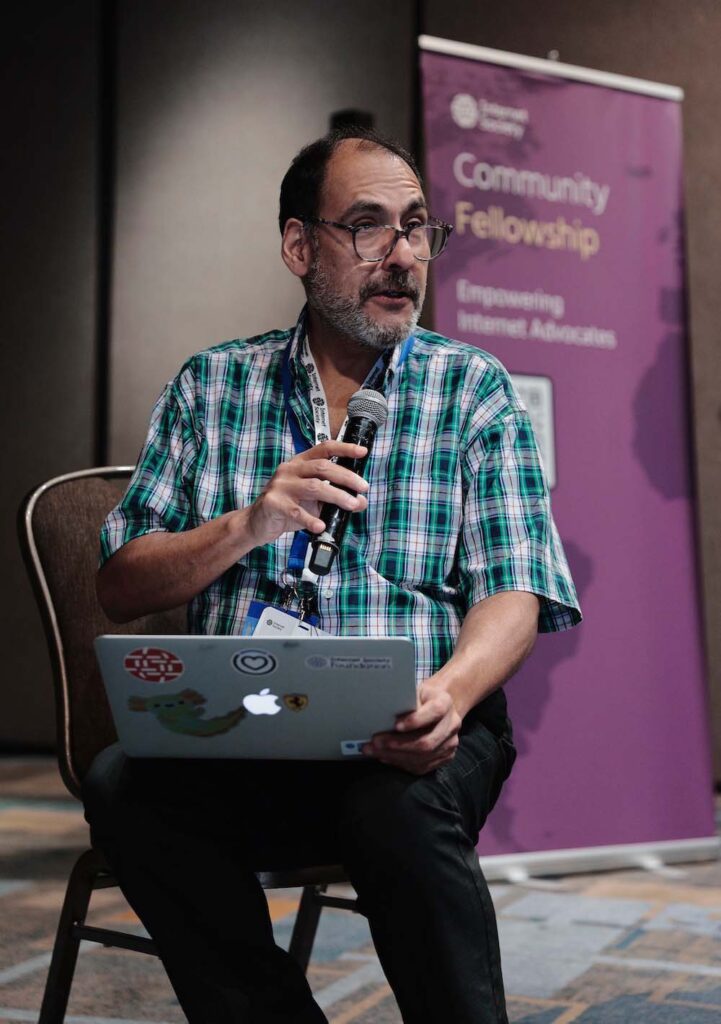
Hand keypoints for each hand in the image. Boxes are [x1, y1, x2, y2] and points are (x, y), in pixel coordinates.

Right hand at [245, 440, 368, 546]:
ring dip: (336, 496)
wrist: (256, 523)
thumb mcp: (313, 501)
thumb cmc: (287, 508)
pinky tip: (321, 526)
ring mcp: (280, 485)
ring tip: (352, 505)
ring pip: (313, 487)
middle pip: (322, 467)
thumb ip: (335, 498)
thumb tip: (361, 502)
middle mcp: (290, 470)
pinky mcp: (273, 503)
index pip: (324, 449)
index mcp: (300, 463)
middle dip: (346, 477)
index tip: (362, 452)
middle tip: (363, 488)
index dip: (344, 448)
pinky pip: (296, 511)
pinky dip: (310, 519)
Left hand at [363, 683, 461, 774]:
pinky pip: (422, 766)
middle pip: (426, 741)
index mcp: (445, 702)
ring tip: (375, 751)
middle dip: (398, 744)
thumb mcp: (414, 691)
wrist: (439, 707)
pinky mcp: (446, 757)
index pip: (434, 711)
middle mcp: (452, 724)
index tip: (395, 725)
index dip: (415, 721)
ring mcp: (450, 743)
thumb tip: (381, 713)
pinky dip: (401, 763)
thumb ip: (404, 701)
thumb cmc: (421, 698)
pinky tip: (386, 757)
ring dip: (395, 756)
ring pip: (423, 757)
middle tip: (376, 742)